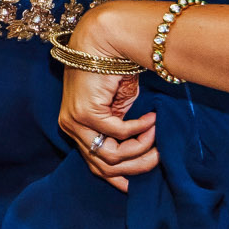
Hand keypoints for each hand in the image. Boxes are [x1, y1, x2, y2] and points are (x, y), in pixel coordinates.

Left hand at [56, 67, 157, 192]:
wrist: (103, 41)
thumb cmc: (113, 70)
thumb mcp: (119, 107)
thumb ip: (123, 129)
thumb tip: (139, 151)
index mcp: (76, 128)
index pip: (92, 164)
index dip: (114, 178)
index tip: (133, 188)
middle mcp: (70, 128)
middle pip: (102, 166)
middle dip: (135, 167)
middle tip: (159, 158)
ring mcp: (74, 122)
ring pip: (109, 156)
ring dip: (138, 150)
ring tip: (155, 137)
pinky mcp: (84, 113)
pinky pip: (117, 133)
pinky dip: (138, 129)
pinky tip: (150, 118)